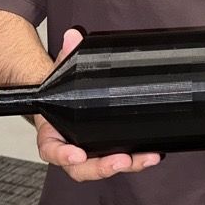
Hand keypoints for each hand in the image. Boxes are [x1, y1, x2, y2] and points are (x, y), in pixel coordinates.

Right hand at [35, 27, 161, 181]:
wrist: (62, 99)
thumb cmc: (58, 91)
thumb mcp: (59, 71)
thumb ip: (65, 54)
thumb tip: (72, 36)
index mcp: (52, 136)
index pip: (52, 151)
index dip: (63, 156)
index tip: (77, 155)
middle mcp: (71, 149)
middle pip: (83, 168)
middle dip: (104, 167)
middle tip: (122, 160)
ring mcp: (91, 152)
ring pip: (106, 166)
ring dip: (129, 164)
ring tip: (146, 158)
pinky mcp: (108, 150)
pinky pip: (122, 158)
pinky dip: (137, 158)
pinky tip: (153, 154)